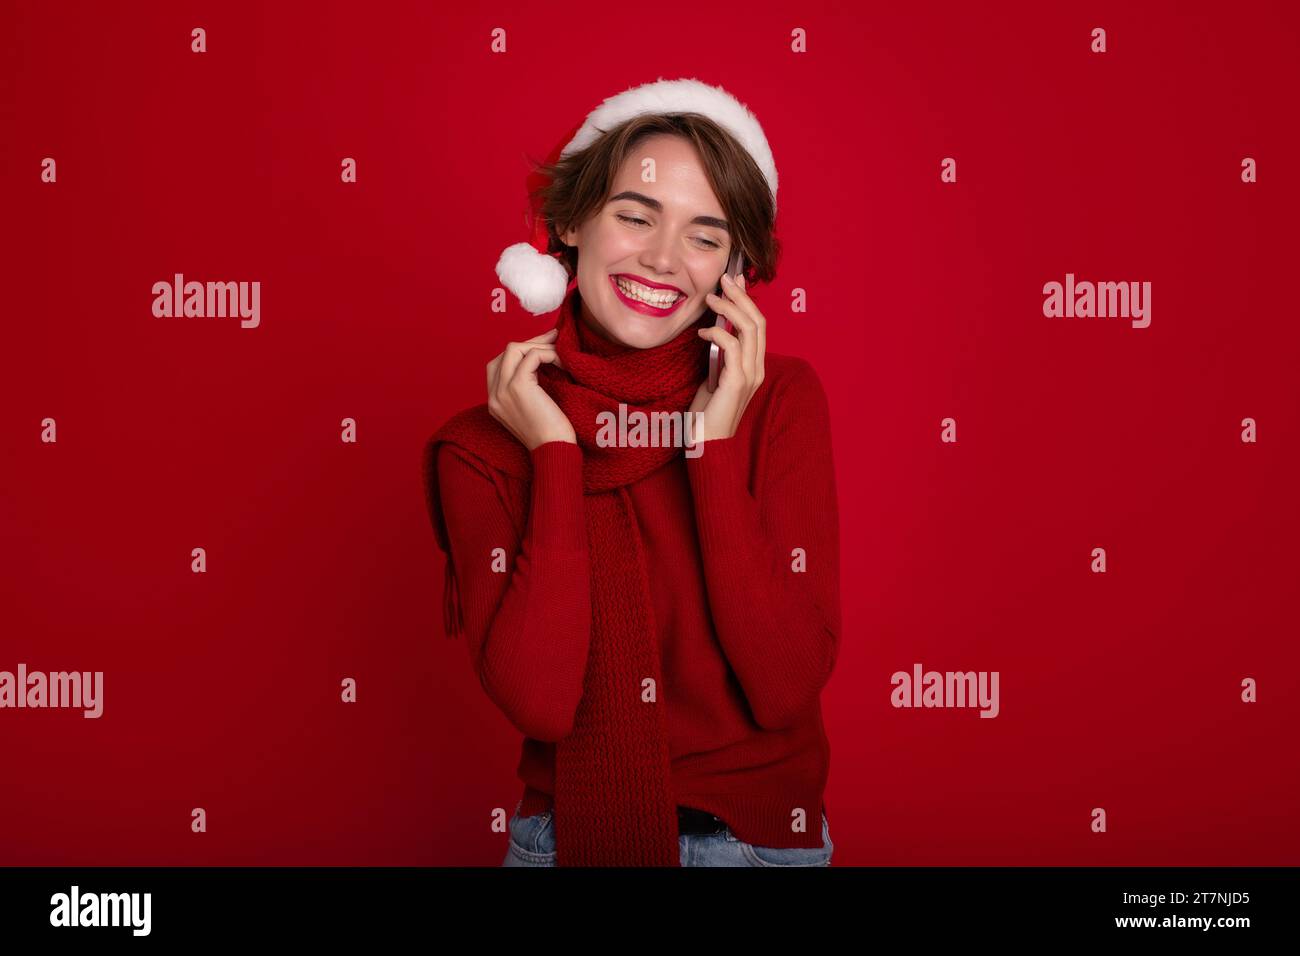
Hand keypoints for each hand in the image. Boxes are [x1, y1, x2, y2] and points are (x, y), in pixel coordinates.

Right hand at [486, 328, 576, 449]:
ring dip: (540, 346)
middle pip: (505, 352)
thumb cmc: (551, 434)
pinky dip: (549, 354)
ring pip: (515, 349)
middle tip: (554, 338)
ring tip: (560, 351)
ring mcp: (502, 390)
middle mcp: (494, 395)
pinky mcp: (517, 387)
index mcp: (494, 401)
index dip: (522, 351)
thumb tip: (540, 359)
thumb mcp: (532, 409)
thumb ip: (528, 389)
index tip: (544, 347)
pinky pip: (531, 356)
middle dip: (531, 342)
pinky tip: (562, 363)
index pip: (499, 363)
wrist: (554, 452)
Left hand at [688, 273, 765, 444]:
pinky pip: (733, 348)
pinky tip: (702, 333)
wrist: (707, 443)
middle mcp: (757, 369)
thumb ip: (719, 354)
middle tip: (724, 279)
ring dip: (729, 309)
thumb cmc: (707, 412)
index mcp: (755, 366)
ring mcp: (750, 376)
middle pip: (758, 321)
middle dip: (741, 296)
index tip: (733, 281)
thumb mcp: (714, 375)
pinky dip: (718, 334)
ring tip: (710, 299)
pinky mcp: (736, 383)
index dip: (747, 301)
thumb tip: (714, 326)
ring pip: (749, 330)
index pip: (758, 325)